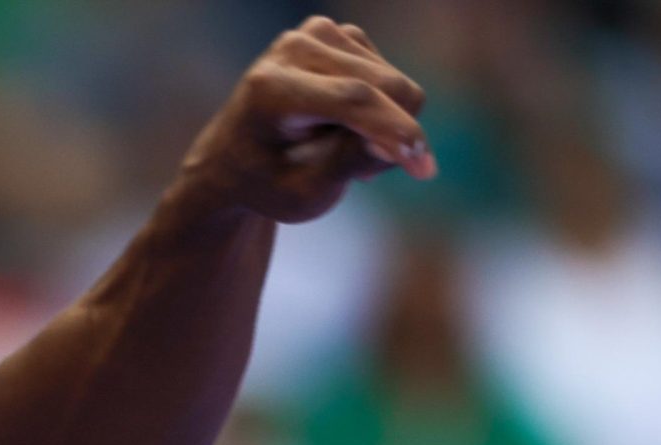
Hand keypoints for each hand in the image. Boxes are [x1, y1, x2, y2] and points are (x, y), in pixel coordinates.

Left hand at [182, 17, 432, 223]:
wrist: (235, 158)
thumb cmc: (267, 183)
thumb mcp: (303, 194)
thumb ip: (348, 164)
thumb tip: (402, 141)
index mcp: (271, 90)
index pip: (353, 100)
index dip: (396, 132)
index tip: (425, 168)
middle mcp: (293, 49)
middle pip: (385, 86)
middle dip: (391, 135)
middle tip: (358, 174)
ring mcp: (315, 33)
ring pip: (395, 82)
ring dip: (382, 125)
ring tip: (338, 149)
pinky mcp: (338, 33)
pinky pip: (389, 76)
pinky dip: (379, 108)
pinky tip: (344, 126)